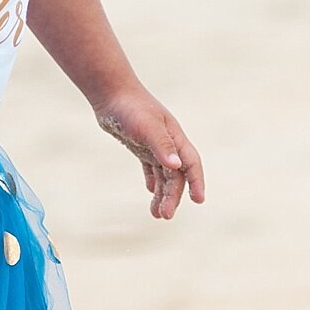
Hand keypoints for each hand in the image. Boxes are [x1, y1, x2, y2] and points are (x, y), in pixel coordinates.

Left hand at [94, 88, 206, 219]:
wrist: (110, 93)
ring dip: (162, 194)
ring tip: (156, 215)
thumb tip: (176, 166)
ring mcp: (154, 145)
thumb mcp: (146, 127)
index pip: (191, 164)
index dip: (197, 182)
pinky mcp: (141, 146)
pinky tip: (150, 191)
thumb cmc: (130, 108)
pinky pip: (151, 167)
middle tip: (165, 216)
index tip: (199, 201)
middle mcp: (168, 143)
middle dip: (172, 196)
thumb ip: (161, 146)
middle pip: (176, 175)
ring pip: (164, 175)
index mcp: (174, 137)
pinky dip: (152, 180)